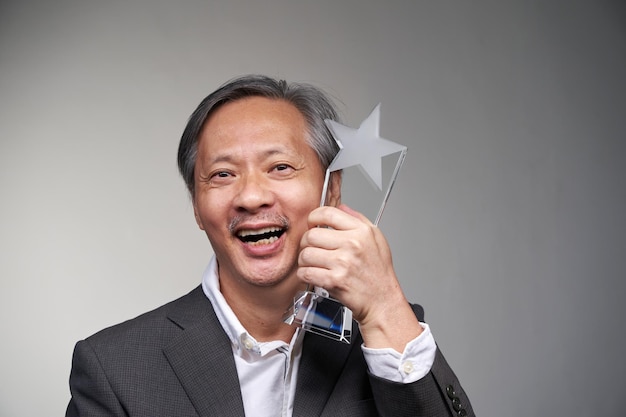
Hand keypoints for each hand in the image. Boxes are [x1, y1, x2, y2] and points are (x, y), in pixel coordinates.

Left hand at [298, 204, 421, 350]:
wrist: (382, 301)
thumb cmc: (379, 273)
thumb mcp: (377, 239)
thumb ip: (358, 219)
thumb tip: (342, 207)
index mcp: (361, 231)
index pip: (328, 213)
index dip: (314, 217)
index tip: (312, 223)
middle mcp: (352, 244)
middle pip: (311, 235)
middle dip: (306, 243)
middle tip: (310, 248)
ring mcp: (343, 262)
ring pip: (306, 254)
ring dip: (304, 261)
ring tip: (312, 264)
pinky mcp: (334, 280)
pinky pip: (306, 272)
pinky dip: (304, 275)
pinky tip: (312, 275)